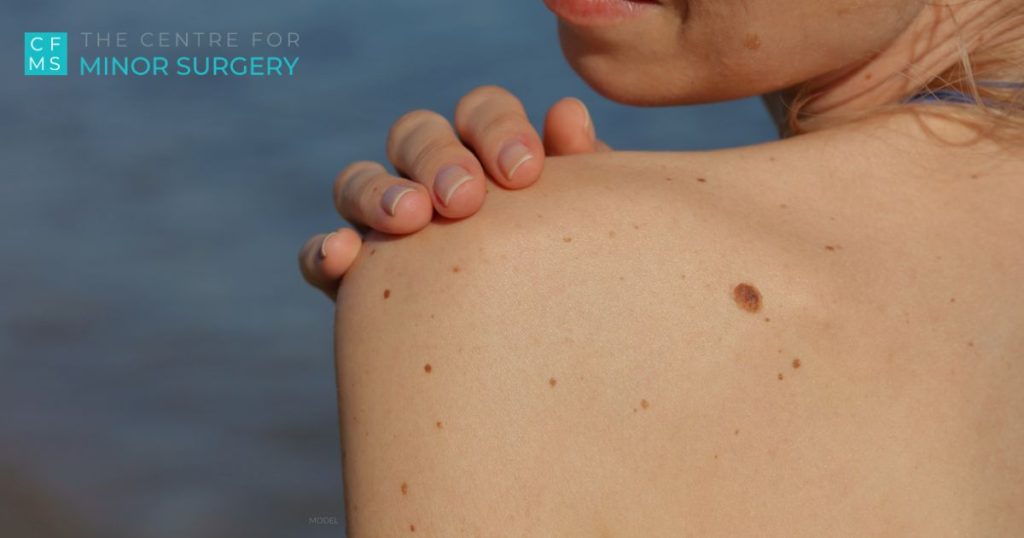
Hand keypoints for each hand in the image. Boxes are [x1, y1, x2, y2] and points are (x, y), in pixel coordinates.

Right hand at [299, 86, 608, 298]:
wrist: (541, 370)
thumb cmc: (575, 285)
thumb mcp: (585, 231)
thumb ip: (580, 174)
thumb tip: (566, 113)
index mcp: (488, 156)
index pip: (481, 113)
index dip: (497, 129)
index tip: (525, 173)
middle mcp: (430, 180)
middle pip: (415, 135)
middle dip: (437, 158)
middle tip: (464, 199)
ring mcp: (384, 225)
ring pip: (358, 182)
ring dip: (378, 192)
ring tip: (408, 220)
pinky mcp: (352, 279)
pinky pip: (322, 252)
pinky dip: (326, 249)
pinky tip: (342, 257)